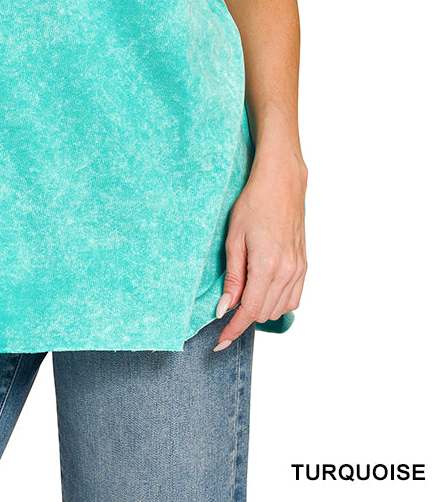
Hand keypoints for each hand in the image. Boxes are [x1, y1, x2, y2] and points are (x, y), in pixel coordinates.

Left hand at [213, 150, 307, 349]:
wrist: (281, 183)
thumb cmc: (253, 204)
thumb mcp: (233, 239)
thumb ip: (233, 278)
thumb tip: (225, 308)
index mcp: (267, 266)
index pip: (250, 312)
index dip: (234, 330)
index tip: (220, 342)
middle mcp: (288, 272)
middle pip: (264, 314)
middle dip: (244, 317)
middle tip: (226, 307)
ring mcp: (299, 270)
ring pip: (279, 309)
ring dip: (261, 309)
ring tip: (244, 294)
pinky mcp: (305, 265)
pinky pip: (293, 298)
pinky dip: (277, 301)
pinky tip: (264, 289)